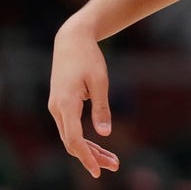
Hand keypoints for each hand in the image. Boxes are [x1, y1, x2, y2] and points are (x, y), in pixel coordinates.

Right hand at [48, 19, 119, 177]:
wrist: (72, 40)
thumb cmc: (89, 58)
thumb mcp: (100, 81)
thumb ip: (101, 108)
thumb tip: (104, 134)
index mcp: (66, 104)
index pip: (73, 139)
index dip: (86, 156)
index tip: (98, 170)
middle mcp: (56, 109)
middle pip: (71, 142)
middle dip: (92, 157)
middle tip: (114, 166)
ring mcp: (56, 108)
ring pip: (70, 137)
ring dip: (89, 150)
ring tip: (111, 160)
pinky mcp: (60, 105)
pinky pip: (70, 128)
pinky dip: (83, 139)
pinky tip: (98, 147)